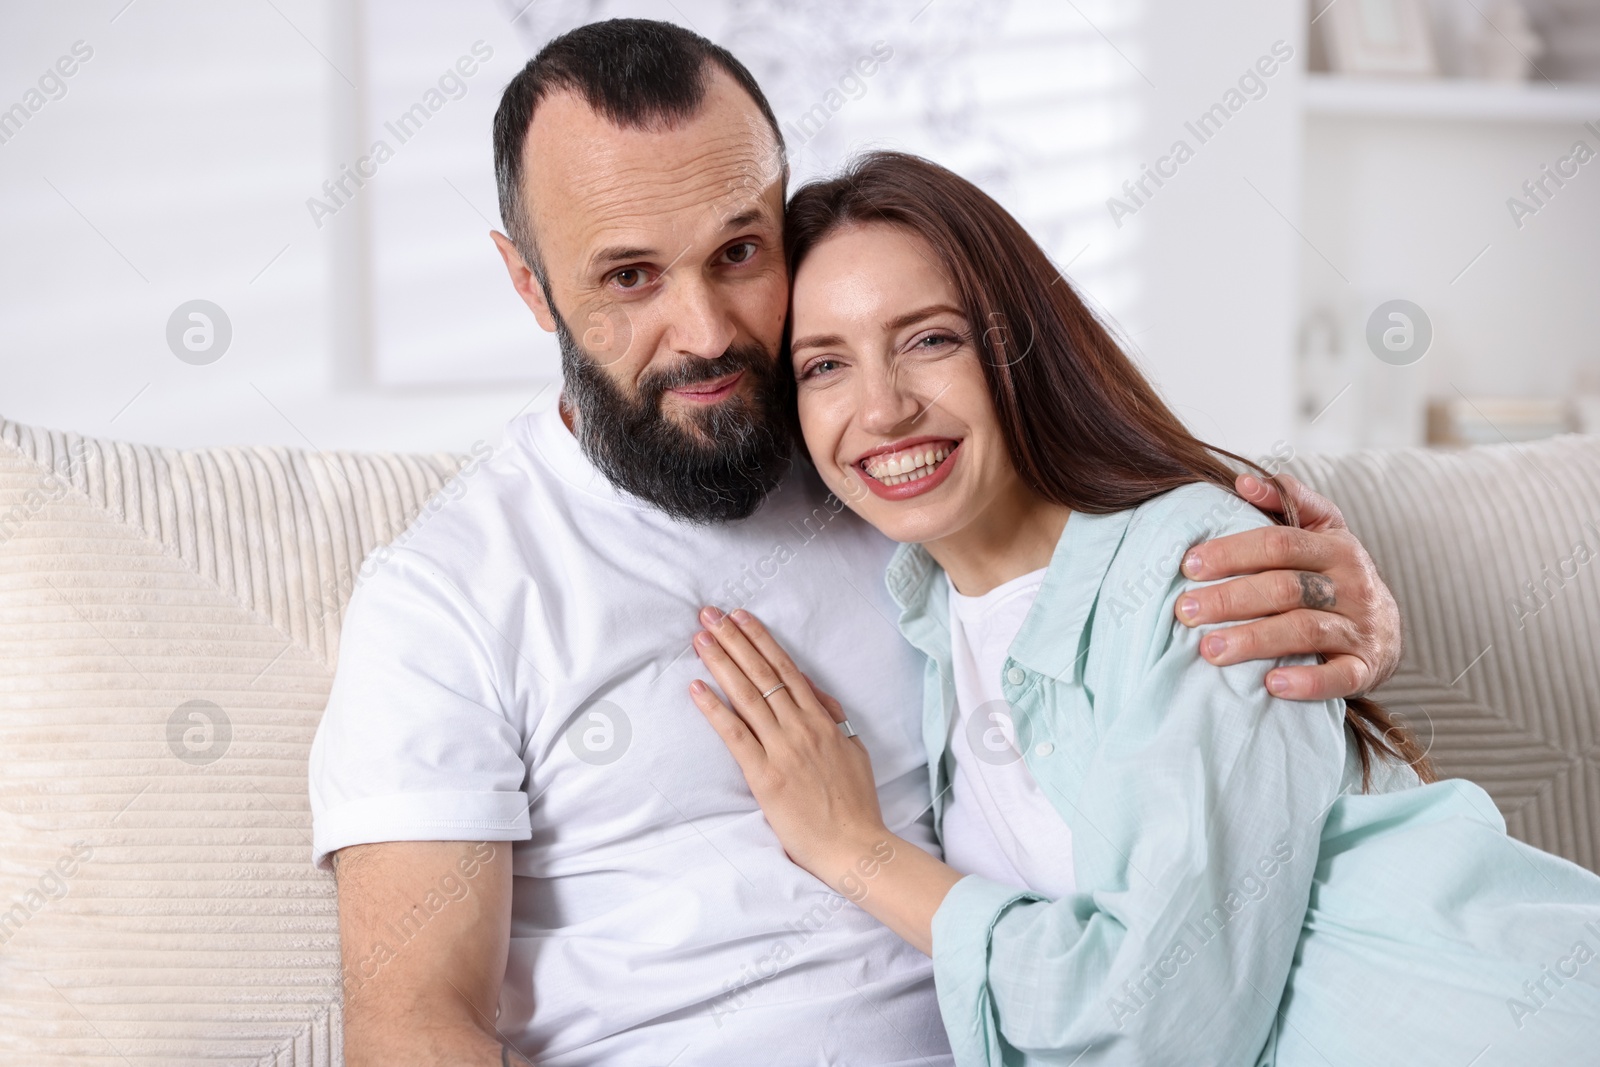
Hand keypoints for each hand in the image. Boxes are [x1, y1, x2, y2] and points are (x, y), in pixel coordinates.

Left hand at [688, 606, 888, 887]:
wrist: (854, 844)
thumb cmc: (855, 803)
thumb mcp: (854, 749)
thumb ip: (833, 718)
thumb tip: (812, 691)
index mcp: (822, 720)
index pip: (786, 669)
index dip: (760, 641)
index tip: (740, 617)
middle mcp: (801, 727)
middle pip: (762, 674)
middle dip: (734, 640)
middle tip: (709, 614)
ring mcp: (782, 749)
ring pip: (747, 696)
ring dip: (721, 663)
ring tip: (700, 638)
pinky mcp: (765, 775)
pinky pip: (735, 734)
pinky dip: (715, 709)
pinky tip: (697, 688)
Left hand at [1174, 472, 1402, 701]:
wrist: (1385, 631)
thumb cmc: (1335, 575)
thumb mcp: (1321, 531)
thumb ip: (1287, 501)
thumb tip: (1242, 481)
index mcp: (1336, 546)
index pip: (1279, 543)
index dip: (1232, 552)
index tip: (1189, 566)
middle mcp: (1352, 584)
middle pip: (1285, 587)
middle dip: (1230, 598)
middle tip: (1184, 610)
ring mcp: (1360, 627)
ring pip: (1304, 630)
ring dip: (1254, 640)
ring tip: (1209, 650)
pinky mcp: (1366, 667)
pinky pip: (1340, 677)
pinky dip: (1307, 681)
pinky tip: (1271, 685)